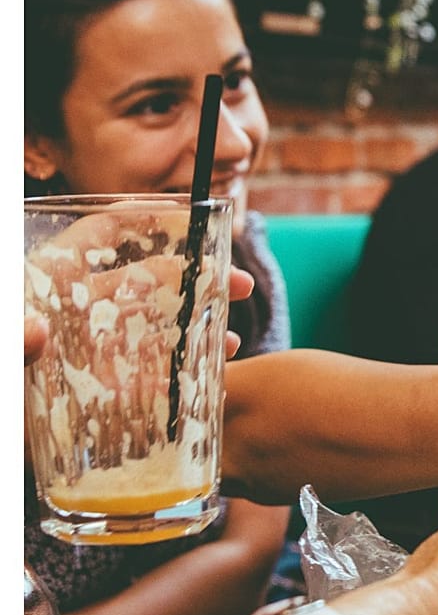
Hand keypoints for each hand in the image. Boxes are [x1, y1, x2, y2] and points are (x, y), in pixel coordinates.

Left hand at [25, 206, 255, 359]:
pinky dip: (177, 373)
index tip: (193, 218)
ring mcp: (81, 355)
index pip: (97, 235)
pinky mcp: (89, 396)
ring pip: (148, 329)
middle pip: (138, 279)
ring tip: (232, 339)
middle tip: (238, 285)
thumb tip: (38, 331)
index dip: (144, 219)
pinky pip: (140, 376)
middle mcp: (67, 315)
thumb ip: (9, 344)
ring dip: (195, 330)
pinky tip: (207, 378)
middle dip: (194, 278)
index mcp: (43, 288)